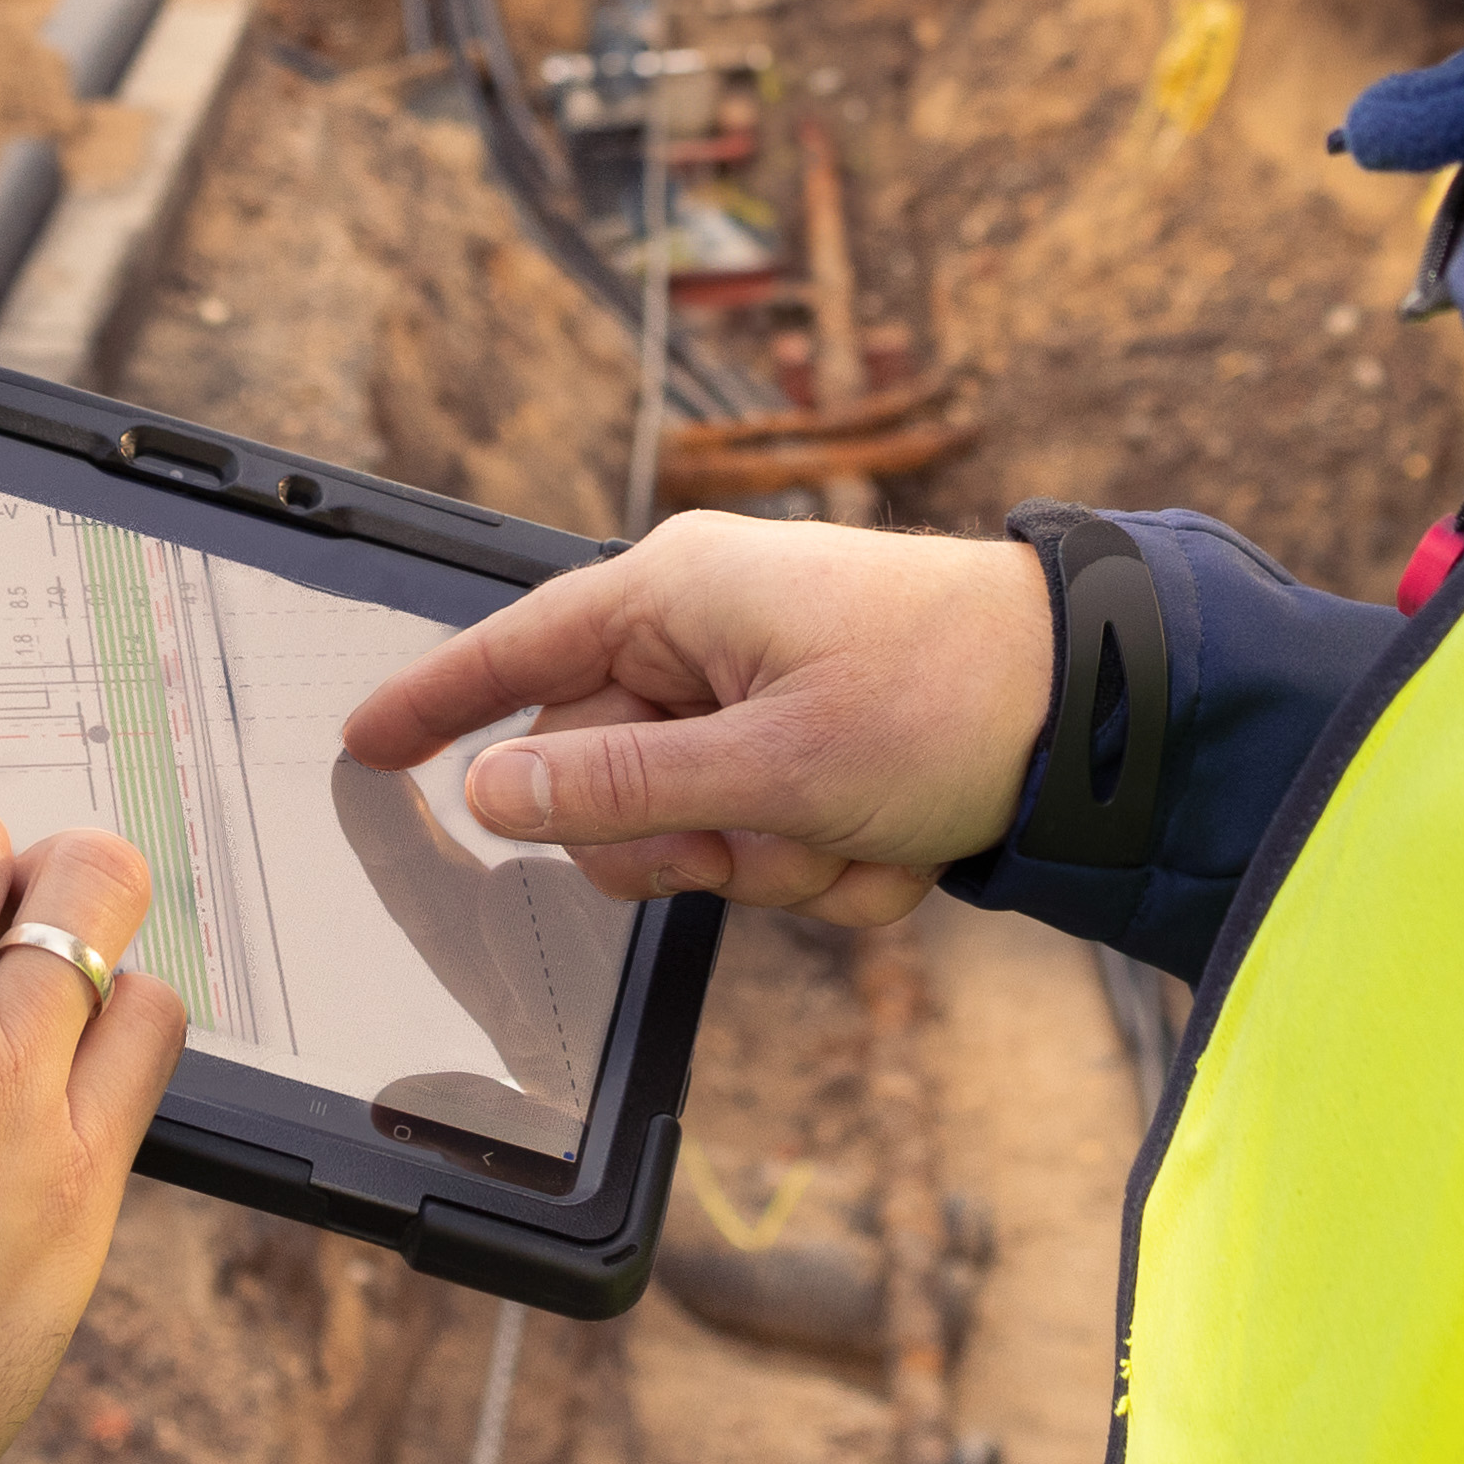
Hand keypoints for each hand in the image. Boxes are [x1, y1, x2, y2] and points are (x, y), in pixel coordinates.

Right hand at [334, 511, 1045, 925]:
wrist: (1103, 702)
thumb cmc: (949, 696)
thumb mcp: (774, 763)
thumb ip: (619, 788)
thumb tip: (495, 790)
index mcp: (678, 595)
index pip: (516, 652)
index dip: (435, 704)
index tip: (361, 745)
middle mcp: (707, 634)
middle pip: (608, 780)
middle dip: (692, 842)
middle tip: (774, 836)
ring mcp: (762, 692)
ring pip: (696, 831)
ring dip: (777, 864)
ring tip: (862, 834)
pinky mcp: (813, 743)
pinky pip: (772, 842)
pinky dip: (832, 868)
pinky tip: (900, 844)